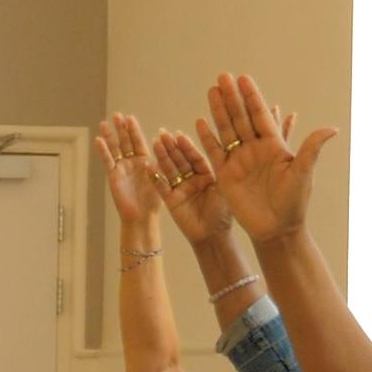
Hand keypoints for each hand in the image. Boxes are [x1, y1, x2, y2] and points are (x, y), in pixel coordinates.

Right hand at [91, 112, 162, 232]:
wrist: (142, 217)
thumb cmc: (154, 201)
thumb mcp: (160, 177)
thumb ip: (158, 161)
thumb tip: (157, 142)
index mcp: (145, 161)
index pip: (138, 141)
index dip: (134, 130)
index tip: (130, 117)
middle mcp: (132, 162)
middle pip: (125, 141)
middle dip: (121, 129)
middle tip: (117, 115)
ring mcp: (122, 168)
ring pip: (115, 149)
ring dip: (110, 136)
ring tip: (105, 123)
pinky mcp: (113, 176)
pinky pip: (108, 161)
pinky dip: (103, 151)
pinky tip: (98, 140)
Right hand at [149, 129, 230, 246]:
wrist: (213, 237)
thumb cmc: (223, 214)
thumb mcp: (223, 189)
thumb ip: (219, 169)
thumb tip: (221, 147)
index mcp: (207, 175)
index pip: (196, 157)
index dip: (187, 147)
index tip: (179, 135)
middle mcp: (193, 180)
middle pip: (180, 160)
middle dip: (172, 147)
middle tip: (163, 133)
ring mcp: (181, 189)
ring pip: (170, 170)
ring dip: (162, 157)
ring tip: (154, 143)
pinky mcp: (171, 200)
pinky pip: (161, 187)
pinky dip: (154, 177)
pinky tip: (148, 166)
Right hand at [199, 72, 337, 242]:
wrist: (276, 229)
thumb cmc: (293, 203)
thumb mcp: (303, 173)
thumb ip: (311, 148)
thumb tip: (332, 128)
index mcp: (273, 145)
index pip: (260, 115)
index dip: (252, 97)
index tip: (243, 78)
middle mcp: (255, 149)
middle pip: (241, 118)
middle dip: (232, 97)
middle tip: (223, 76)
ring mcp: (239, 161)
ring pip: (226, 130)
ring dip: (218, 111)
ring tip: (211, 90)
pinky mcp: (226, 175)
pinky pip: (214, 152)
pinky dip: (207, 138)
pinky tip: (200, 122)